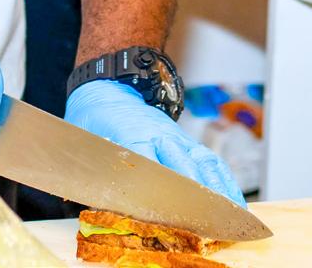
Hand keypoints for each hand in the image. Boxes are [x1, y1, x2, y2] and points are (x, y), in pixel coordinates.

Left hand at [66, 79, 245, 203]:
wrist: (111, 88)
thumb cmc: (94, 120)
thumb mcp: (83, 145)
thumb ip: (88, 177)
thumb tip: (78, 206)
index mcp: (131, 135)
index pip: (149, 164)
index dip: (160, 190)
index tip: (169, 214)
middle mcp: (160, 135)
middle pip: (185, 163)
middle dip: (198, 194)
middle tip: (208, 224)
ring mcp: (176, 136)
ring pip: (204, 161)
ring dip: (220, 189)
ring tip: (232, 216)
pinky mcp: (186, 140)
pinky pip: (210, 160)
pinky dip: (224, 180)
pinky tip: (233, 200)